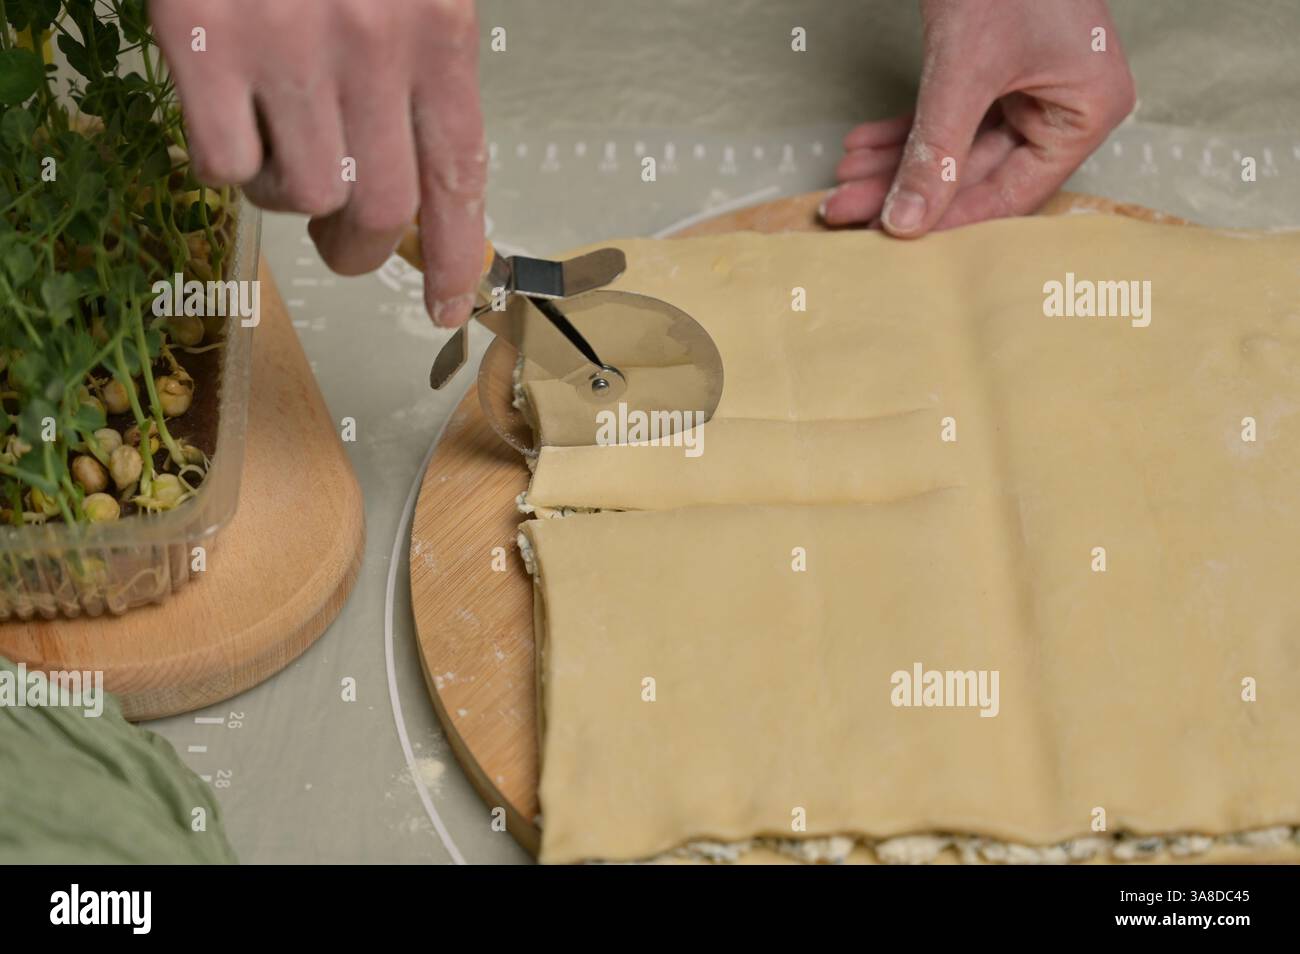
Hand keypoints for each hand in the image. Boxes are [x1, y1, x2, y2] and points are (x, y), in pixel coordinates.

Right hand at [150, 0, 486, 326]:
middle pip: (384, 207)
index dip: (458, 253)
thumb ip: (418, 65)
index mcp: (437, 27)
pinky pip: (223, 165)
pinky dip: (222, 161)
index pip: (459, 174)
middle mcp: (374, 44)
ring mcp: (290, 45)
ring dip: (285, 193)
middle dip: (359, 244)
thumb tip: (410, 172)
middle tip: (336, 236)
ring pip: (304, 194)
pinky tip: (222, 111)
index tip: (451, 301)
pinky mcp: (205, 39)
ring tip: (272, 142)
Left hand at [823, 0, 1135, 236]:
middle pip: (975, 173)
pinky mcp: (993, 72)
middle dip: (904, 187)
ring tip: (841, 179)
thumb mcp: (966, 69)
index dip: (949, 217)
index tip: (893, 235)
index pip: (1013, 192)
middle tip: (844, 208)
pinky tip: (860, 145)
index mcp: (1087, 112)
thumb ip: (936, 151)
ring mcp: (1028, 90)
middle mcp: (1064, 107)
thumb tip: (905, 222)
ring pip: (953, 147)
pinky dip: (904, 130)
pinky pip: (947, 116)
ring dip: (895, 162)